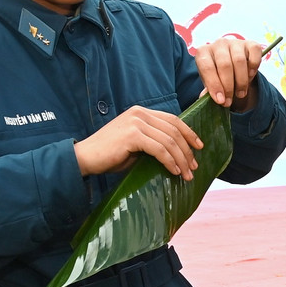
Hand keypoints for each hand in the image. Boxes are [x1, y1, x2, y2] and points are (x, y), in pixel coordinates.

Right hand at [73, 105, 201, 179]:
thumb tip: (178, 152)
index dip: (189, 133)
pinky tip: (174, 171)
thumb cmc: (111, 154)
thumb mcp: (136, 144)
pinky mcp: (132, 135)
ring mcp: (136, 123)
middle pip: (174, 130)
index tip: (200, 146)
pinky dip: (170, 161)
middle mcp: (140, 113)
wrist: (85, 157)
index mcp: (141, 112)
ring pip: (169, 140)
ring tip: (187, 174)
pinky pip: (159, 149)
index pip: (173, 120)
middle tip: (195, 166)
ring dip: (181, 159)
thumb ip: (154, 141)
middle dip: (188, 150)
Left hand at [196, 37, 263, 111]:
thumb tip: (208, 98)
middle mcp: (219, 44)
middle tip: (230, 101)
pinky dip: (253, 68)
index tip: (220, 100)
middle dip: (228, 87)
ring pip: (239, 61)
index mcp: (203, 52)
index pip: (207, 67)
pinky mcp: (250, 44)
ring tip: (240, 94)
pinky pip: (254, 55)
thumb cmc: (218, 74)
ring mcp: (235, 42)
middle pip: (225, 65)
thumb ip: (209, 89)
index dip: (214, 85)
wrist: (233, 64)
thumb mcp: (210, 81)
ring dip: (241, 81)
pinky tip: (250, 76)